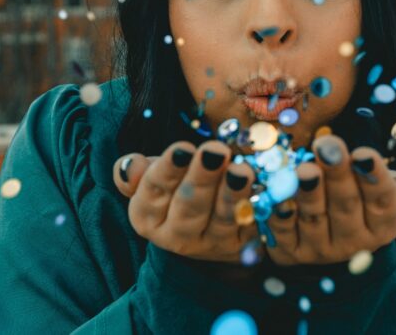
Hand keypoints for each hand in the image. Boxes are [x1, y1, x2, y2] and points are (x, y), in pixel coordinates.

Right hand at [114, 141, 258, 262]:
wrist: (204, 224)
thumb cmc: (173, 187)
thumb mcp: (150, 177)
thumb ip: (134, 172)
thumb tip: (131, 166)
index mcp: (147, 218)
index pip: (153, 193)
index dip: (167, 171)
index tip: (183, 148)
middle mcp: (176, 237)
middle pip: (188, 208)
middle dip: (202, 179)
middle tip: (215, 151)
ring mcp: (211, 244)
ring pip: (222, 219)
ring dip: (233, 194)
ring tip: (242, 170)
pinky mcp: (242, 246)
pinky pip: (252, 225)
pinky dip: (258, 206)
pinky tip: (264, 186)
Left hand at [263, 135, 395, 265]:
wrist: (334, 244)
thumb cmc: (366, 204)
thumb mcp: (393, 196)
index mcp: (384, 225)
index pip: (381, 201)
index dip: (373, 178)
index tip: (364, 154)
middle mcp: (354, 242)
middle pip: (345, 206)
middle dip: (337, 175)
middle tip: (328, 147)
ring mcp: (320, 249)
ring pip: (314, 217)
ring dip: (308, 193)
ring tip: (304, 169)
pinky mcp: (290, 251)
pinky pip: (282, 231)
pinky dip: (279, 212)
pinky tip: (276, 193)